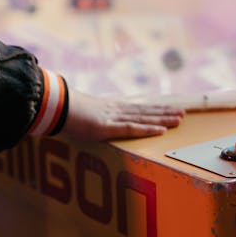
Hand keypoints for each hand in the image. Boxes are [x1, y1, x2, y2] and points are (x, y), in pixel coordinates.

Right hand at [61, 90, 184, 140]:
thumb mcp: (83, 115)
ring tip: (179, 119)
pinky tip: (161, 130)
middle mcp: (117, 111)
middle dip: (165, 113)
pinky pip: (131, 129)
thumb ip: (93, 118)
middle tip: (183, 113)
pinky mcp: (107, 127)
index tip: (169, 109)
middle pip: (146, 111)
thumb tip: (94, 121)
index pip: (139, 109)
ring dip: (162, 119)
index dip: (155, 110)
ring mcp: (113, 118)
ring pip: (144, 118)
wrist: (52, 106)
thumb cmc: (64, 111)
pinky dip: (147, 129)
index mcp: (112, 109)